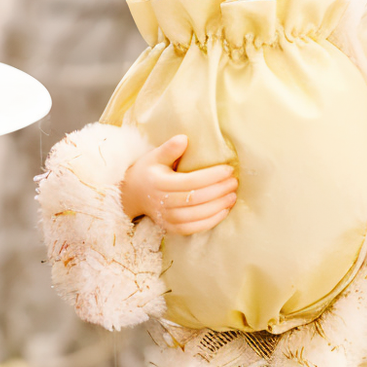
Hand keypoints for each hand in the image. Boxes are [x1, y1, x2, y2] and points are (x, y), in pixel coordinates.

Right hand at [120, 133, 237, 235]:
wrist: (132, 195)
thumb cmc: (148, 171)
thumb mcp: (154, 156)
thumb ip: (169, 148)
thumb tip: (184, 138)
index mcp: (159, 182)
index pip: (190, 181)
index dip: (211, 176)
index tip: (228, 169)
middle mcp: (161, 202)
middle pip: (195, 198)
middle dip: (218, 191)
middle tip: (234, 182)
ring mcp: (166, 217)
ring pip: (196, 215)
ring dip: (217, 207)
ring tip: (233, 196)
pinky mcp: (170, 227)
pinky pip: (193, 228)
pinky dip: (210, 222)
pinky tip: (224, 211)